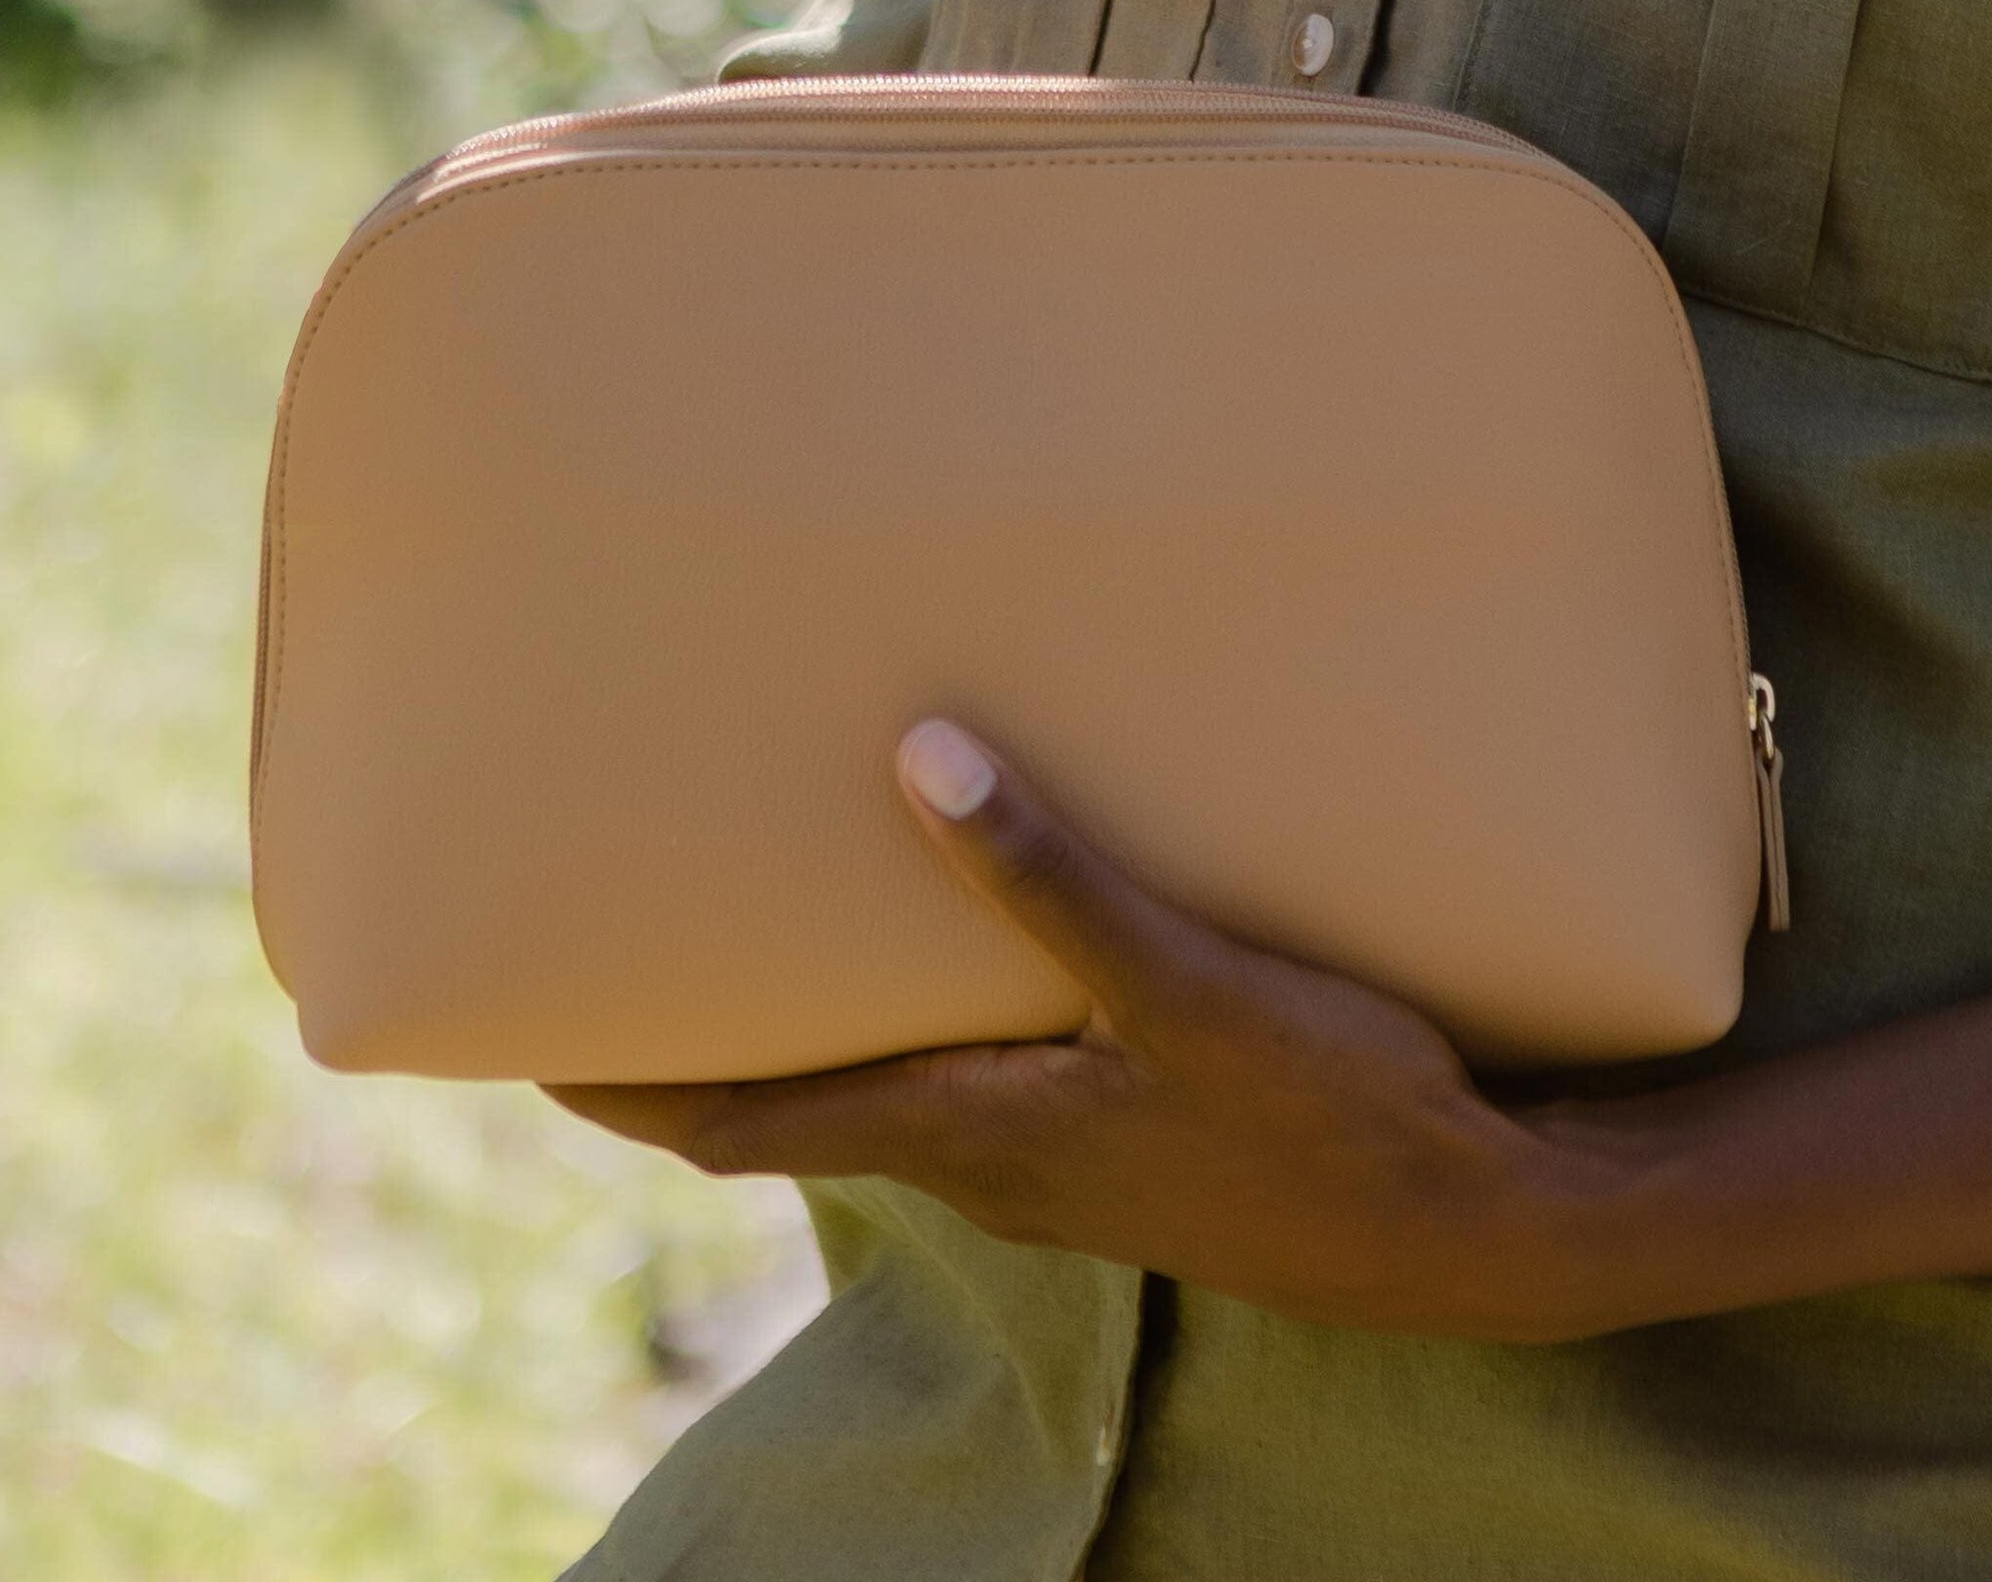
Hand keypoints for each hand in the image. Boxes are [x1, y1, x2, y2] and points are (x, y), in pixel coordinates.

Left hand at [547, 718, 1625, 1341]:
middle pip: (794, 1110)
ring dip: (817, 1033)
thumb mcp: (1189, 991)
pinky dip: (918, 1033)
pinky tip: (962, 962)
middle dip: (705, 1046)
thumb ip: (1051, 884)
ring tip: (781, 925)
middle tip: (639, 946)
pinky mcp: (1121, 1145)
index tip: (528, 1042)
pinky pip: (975, 1091)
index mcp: (974, 1132)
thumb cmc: (1328, 1117)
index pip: (740, 1126)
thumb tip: (919, 763)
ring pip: (886, 1098)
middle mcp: (992, 1162)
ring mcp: (1057, 1165)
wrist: (1466, 1232)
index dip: (625, 1091)